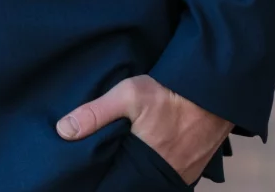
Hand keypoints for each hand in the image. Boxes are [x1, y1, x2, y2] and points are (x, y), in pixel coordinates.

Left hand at [56, 75, 232, 184]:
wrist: (211, 91)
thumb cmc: (168, 93)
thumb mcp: (127, 95)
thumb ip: (95, 113)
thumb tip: (63, 130)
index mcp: (144, 164)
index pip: (117, 186)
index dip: (104, 181)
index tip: (87, 178)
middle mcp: (164, 177)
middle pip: (134, 186)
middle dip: (118, 179)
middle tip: (103, 169)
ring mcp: (181, 176)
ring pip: (151, 184)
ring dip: (136, 177)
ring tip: (121, 165)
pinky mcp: (191, 171)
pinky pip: (167, 180)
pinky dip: (153, 174)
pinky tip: (142, 162)